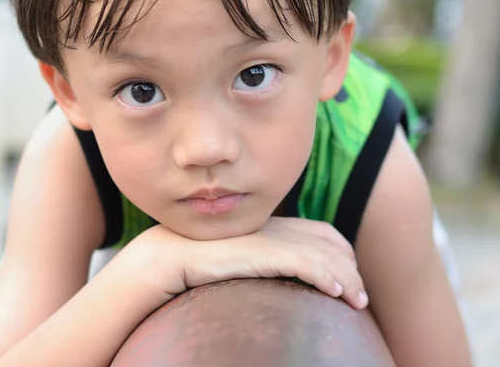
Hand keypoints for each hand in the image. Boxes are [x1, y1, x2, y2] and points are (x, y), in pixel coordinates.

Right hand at [128, 217, 367, 309]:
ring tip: (357, 302)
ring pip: (322, 254)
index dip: (342, 253)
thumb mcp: (239, 259)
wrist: (169, 255)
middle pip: (328, 241)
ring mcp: (268, 239)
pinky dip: (325, 276)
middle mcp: (274, 228)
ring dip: (346, 279)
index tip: (350, 280)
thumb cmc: (200, 263)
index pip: (321, 232)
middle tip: (360, 298)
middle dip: (351, 268)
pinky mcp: (260, 253)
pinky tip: (336, 293)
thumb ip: (262, 260)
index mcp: (272, 227)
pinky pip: (303, 262)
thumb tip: (278, 278)